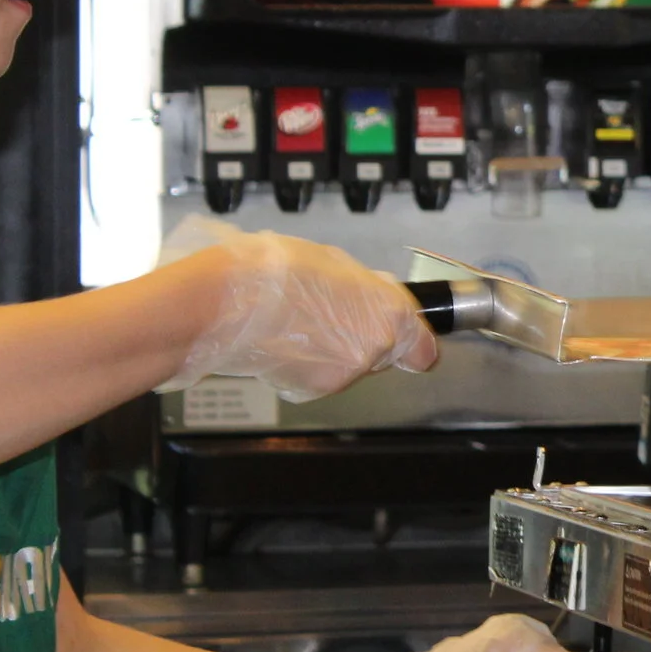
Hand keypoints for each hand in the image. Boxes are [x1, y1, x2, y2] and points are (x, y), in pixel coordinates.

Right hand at [155, 217, 438, 400]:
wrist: (226, 302)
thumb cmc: (273, 272)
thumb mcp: (334, 261)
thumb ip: (367, 287)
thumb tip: (378, 294)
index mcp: (388, 311)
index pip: (424, 346)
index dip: (415, 340)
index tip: (410, 338)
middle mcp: (375, 347)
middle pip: (385, 353)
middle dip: (365, 337)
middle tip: (333, 315)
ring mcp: (345, 374)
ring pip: (352, 365)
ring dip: (334, 350)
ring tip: (300, 323)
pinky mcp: (313, 390)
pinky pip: (321, 377)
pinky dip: (309, 364)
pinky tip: (286, 341)